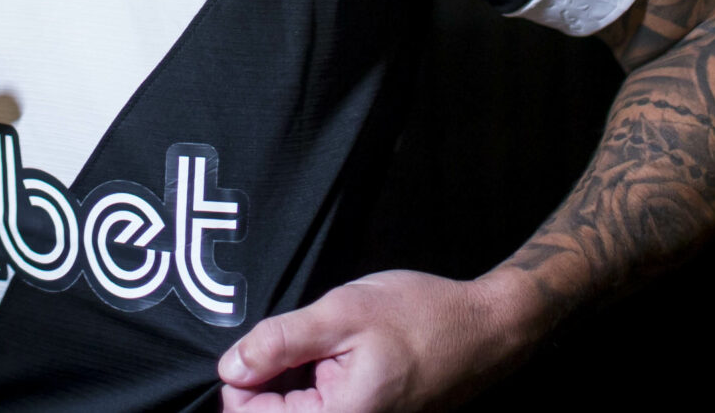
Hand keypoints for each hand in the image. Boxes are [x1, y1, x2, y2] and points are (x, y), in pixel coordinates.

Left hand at [215, 269, 544, 411]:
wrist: (483, 329)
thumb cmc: (422, 317)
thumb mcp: (343, 312)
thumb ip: (281, 341)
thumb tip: (231, 367)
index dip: (241, 380)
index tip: (261, 345)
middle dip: (270, 378)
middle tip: (299, 339)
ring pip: (296, 410)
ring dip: (292, 378)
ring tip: (321, 344)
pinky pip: (321, 407)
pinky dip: (314, 380)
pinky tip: (334, 353)